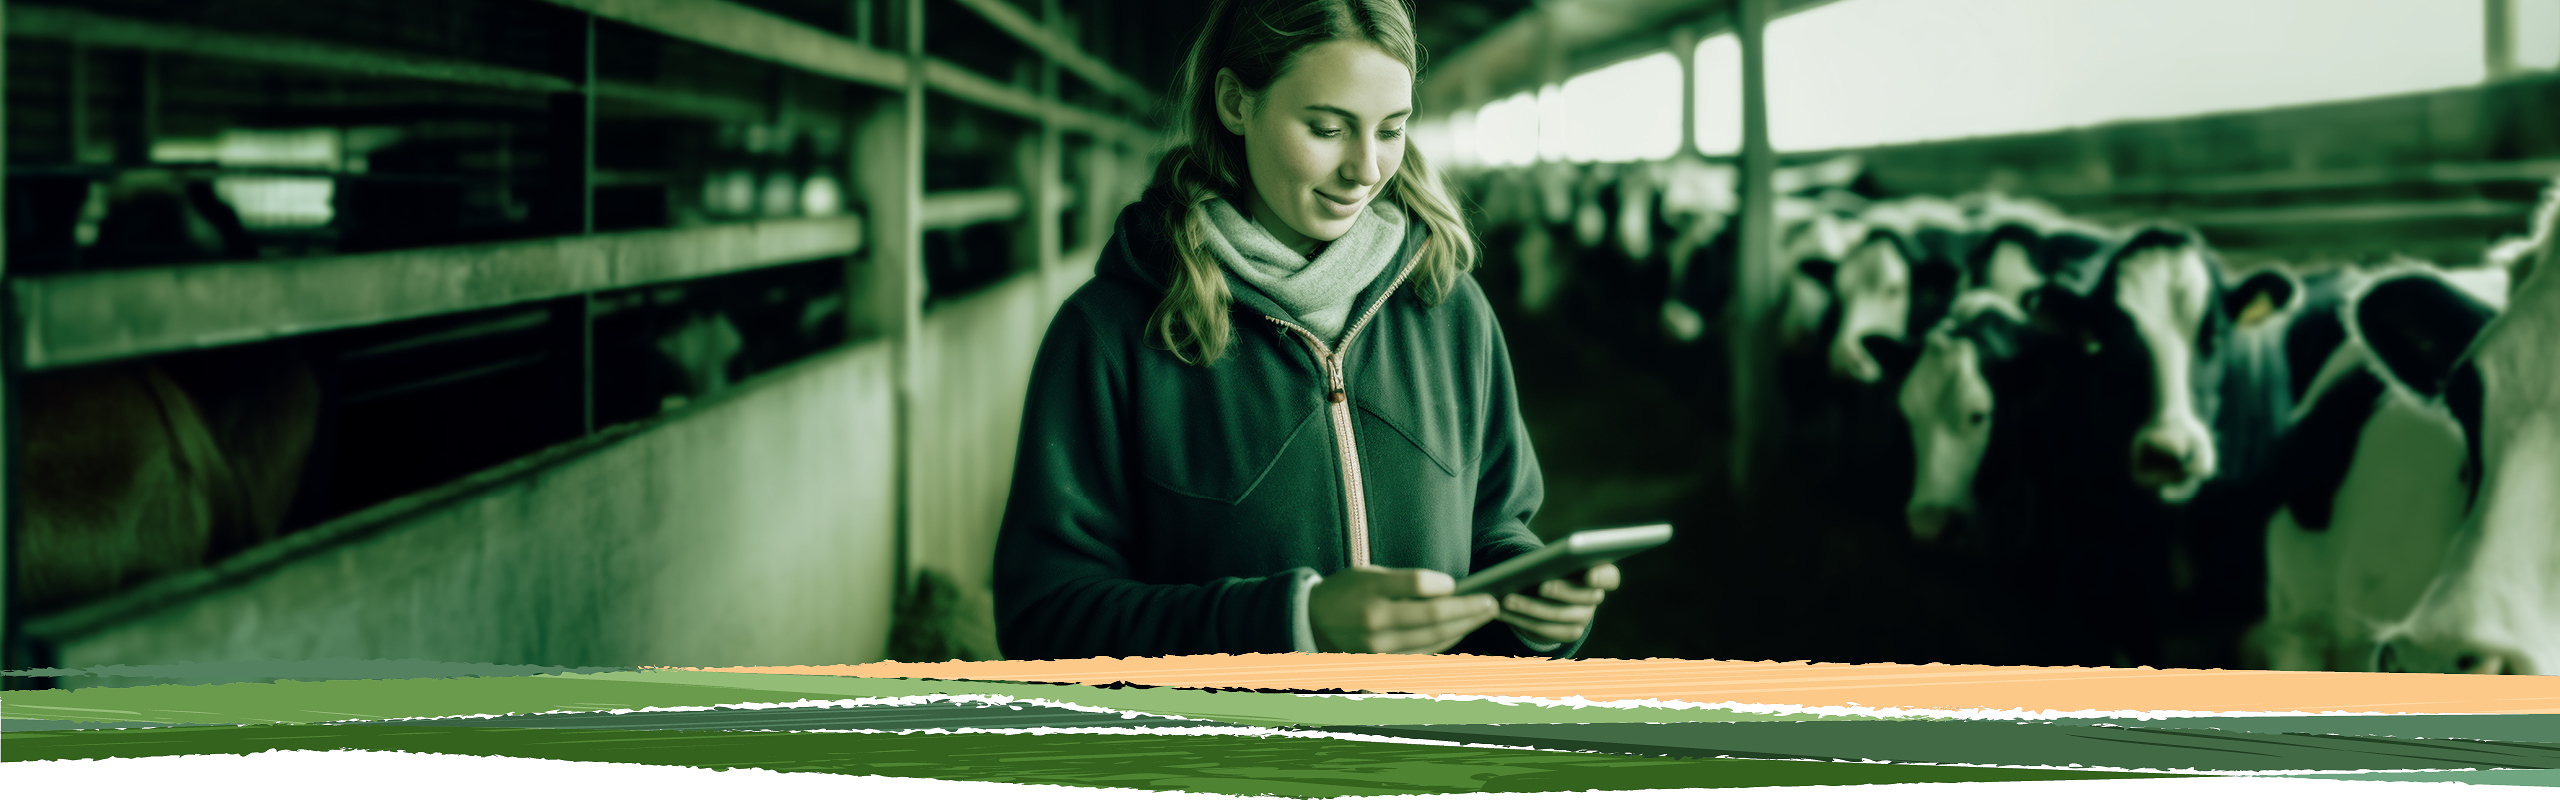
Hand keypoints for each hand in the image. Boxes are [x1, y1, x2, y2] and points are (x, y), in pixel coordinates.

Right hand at [1308, 566, 1501, 653]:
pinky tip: (1459, 632)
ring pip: (1434, 640)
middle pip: (1433, 617)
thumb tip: (1447, 590)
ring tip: (1482, 616)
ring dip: (1463, 628)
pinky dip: (1445, 644)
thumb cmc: (1345, 592)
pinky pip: (1423, 655)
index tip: (1457, 584)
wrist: (1312, 624)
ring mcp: (1380, 648)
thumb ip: (1404, 581)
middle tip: (1491, 602)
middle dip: (1468, 610)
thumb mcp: (1369, 574)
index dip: (1442, 585)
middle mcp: (1375, 623)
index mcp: (1370, 593)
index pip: (1416, 585)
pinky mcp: (1383, 665)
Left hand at [1499, 563, 1619, 646]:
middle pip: (1584, 598)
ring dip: (1531, 608)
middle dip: (1561, 591)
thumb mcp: (1549, 559)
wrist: (1542, 590)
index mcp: (1598, 573)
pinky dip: (1520, 620)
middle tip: (1541, 586)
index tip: (1590, 576)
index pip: (1609, 577)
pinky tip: (1502, 612)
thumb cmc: (1547, 566)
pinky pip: (1544, 630)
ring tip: (1508, 599)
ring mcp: (1582, 618)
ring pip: (1559, 616)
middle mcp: (1594, 597)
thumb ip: (1549, 559)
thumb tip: (1527, 566)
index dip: (1602, 577)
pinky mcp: (1566, 633)